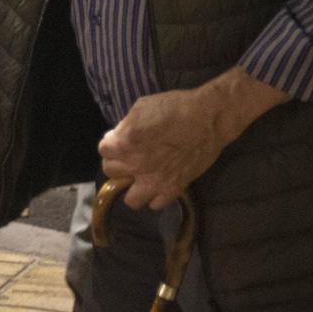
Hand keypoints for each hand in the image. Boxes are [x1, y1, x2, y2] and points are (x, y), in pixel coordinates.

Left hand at [97, 88, 228, 210]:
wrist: (209, 117)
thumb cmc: (175, 106)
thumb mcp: (141, 107)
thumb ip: (126, 126)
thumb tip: (119, 137)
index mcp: (124, 143)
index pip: (103, 150)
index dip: (111, 142)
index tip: (121, 139)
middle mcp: (136, 166)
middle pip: (111, 172)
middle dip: (118, 162)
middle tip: (130, 156)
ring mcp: (155, 181)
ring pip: (131, 200)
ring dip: (133, 188)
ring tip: (141, 177)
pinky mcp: (174, 189)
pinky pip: (156, 204)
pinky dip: (156, 196)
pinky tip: (159, 184)